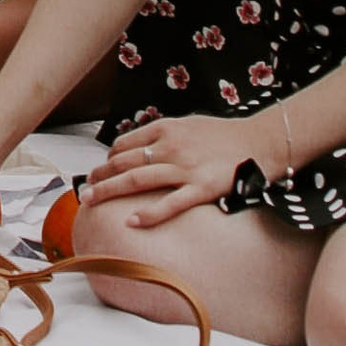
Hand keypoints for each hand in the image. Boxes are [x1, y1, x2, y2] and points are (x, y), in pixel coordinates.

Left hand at [83, 111, 249, 227]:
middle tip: (84, 190)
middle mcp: (171, 146)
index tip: (100, 172)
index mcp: (167, 128)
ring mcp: (186, 167)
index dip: (108, 159)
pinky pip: (171, 203)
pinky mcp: (203, 188)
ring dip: (110, 191)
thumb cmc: (225, 135)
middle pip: (125, 162)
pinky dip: (150, 213)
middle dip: (100, 176)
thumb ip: (164, 134)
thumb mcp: (190, 124)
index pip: (125, 144)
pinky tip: (132, 221)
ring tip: (91, 201)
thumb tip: (139, 147)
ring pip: (138, 180)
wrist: (262, 140)